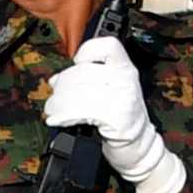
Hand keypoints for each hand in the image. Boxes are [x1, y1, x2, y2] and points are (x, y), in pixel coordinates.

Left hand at [39, 33, 181, 192]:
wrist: (139, 147)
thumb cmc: (121, 119)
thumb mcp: (109, 92)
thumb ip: (88, 80)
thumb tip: (57, 79)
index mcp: (125, 67)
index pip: (107, 45)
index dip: (87, 51)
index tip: (76, 64)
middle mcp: (127, 78)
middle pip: (84, 72)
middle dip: (62, 87)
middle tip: (54, 99)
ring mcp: (124, 97)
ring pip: (80, 92)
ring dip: (59, 104)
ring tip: (53, 112)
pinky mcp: (118, 117)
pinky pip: (83, 111)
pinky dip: (65, 116)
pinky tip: (60, 120)